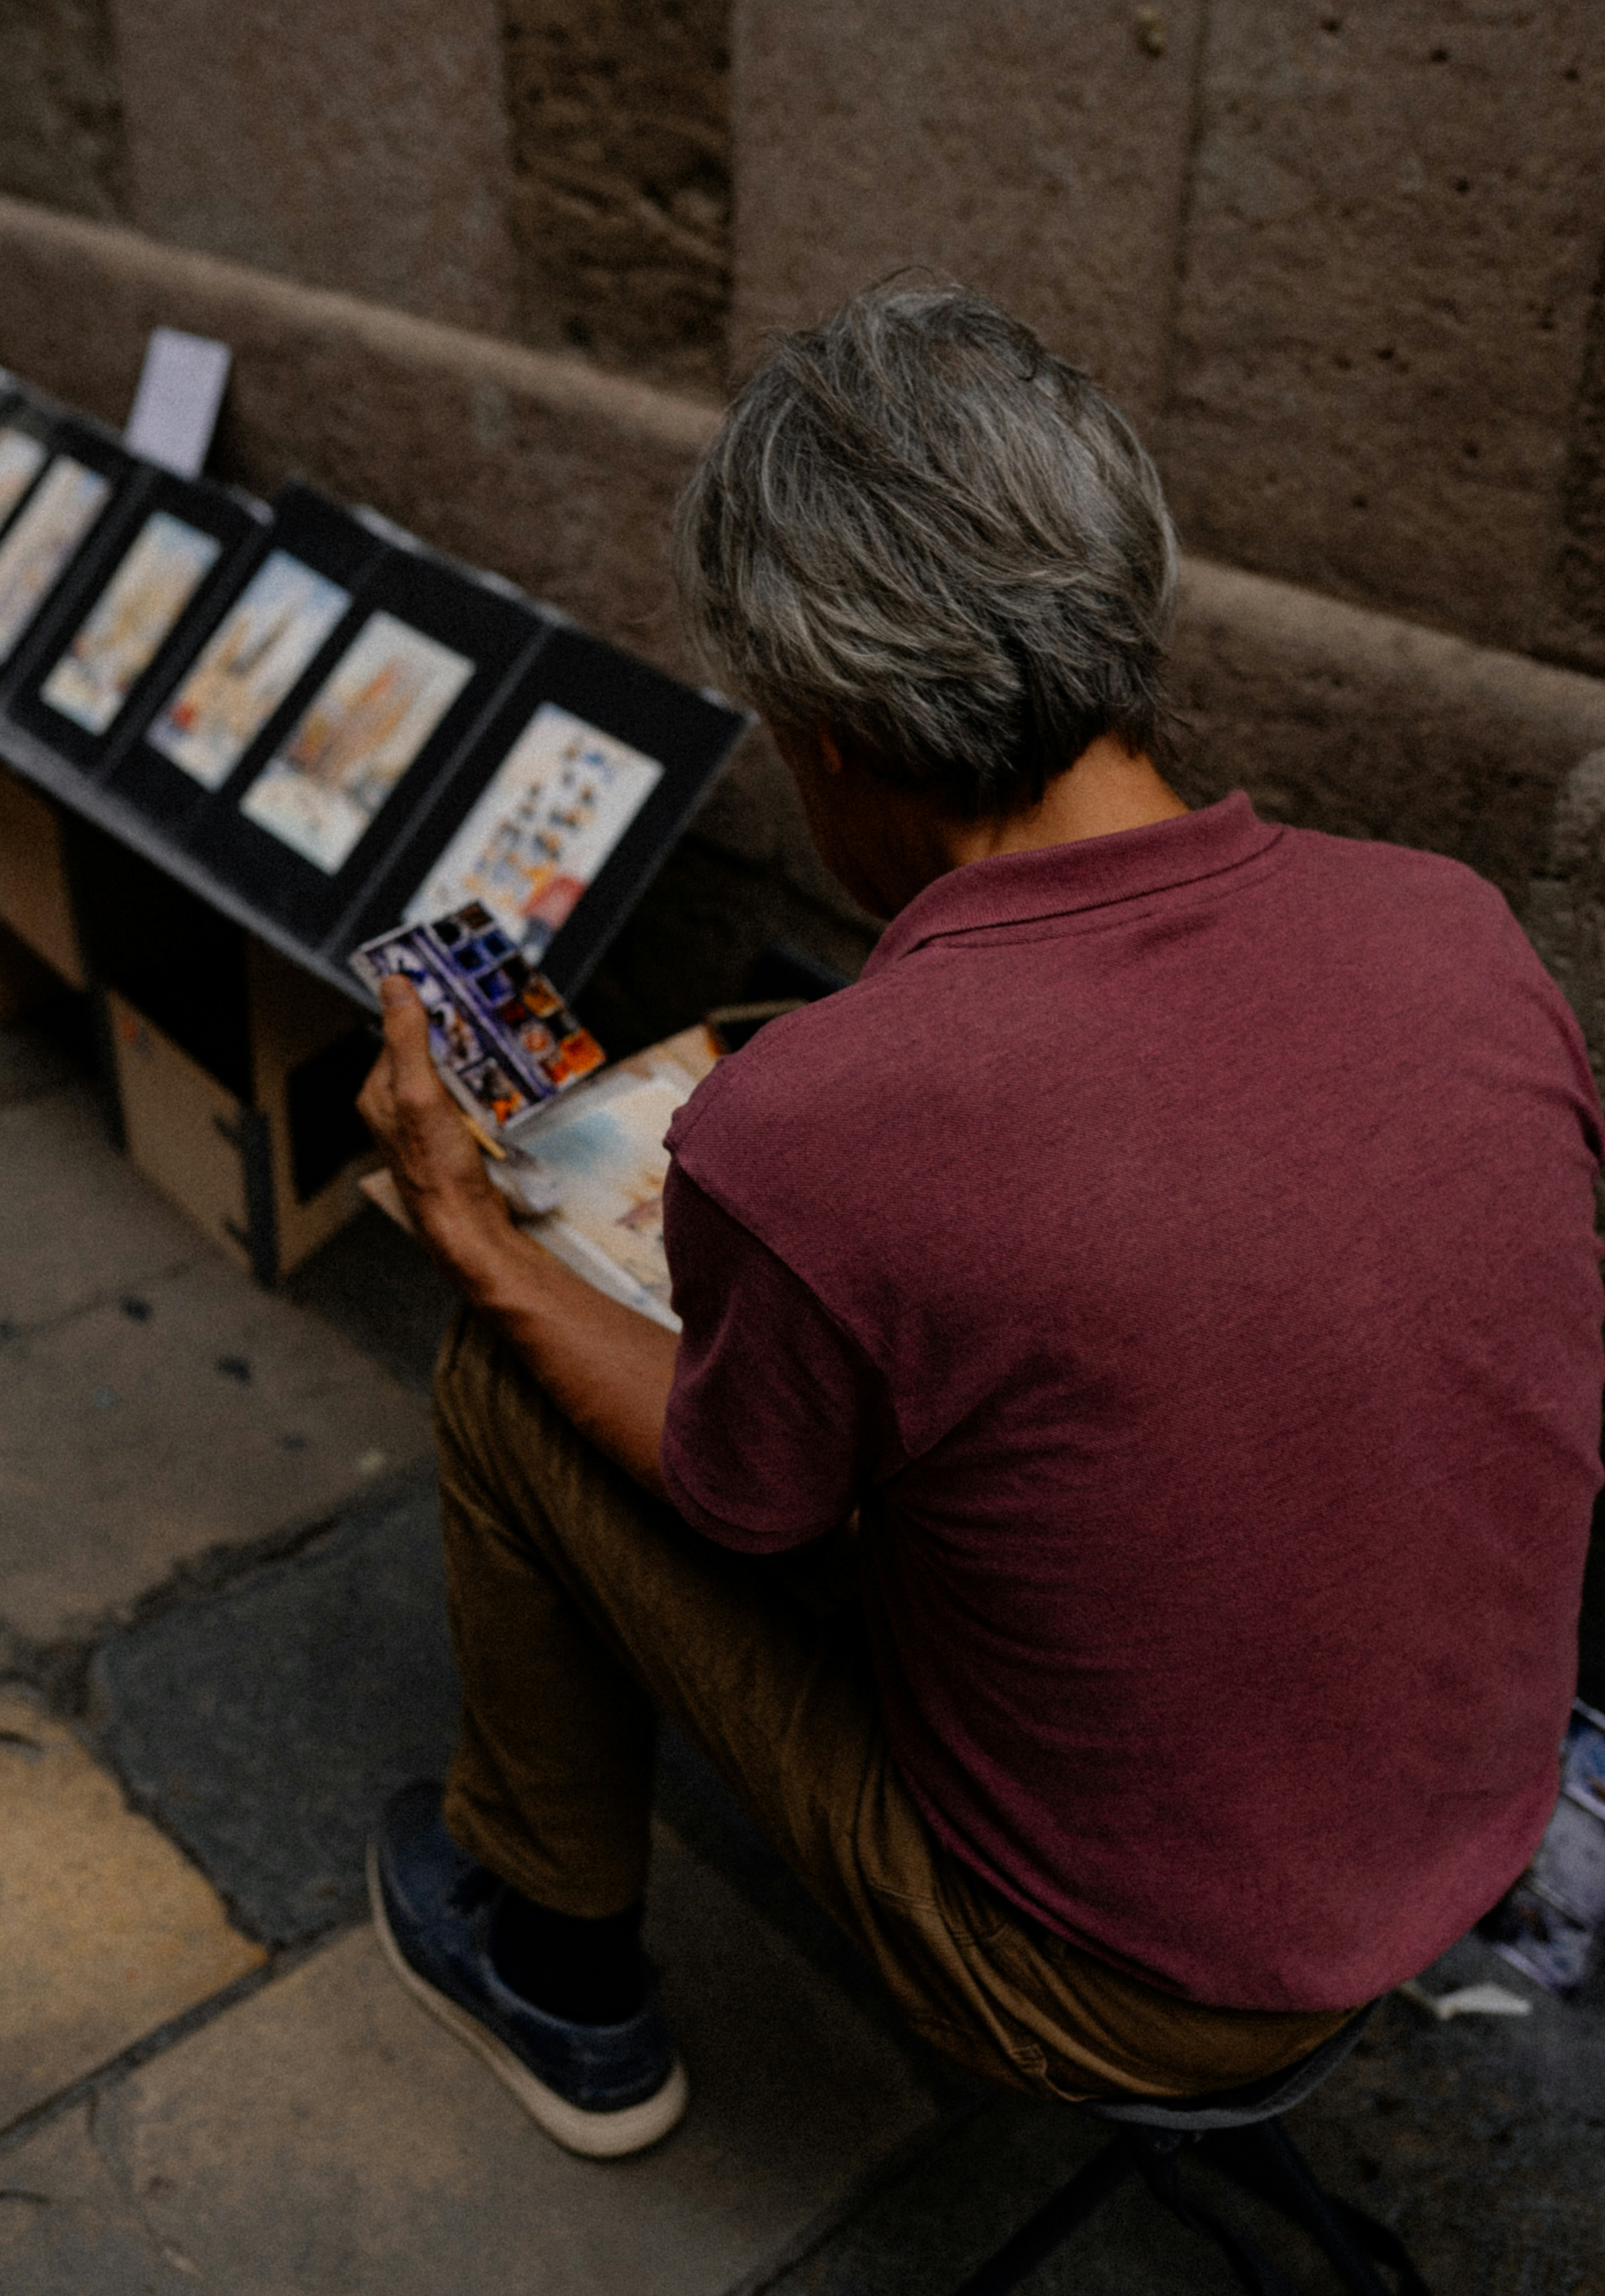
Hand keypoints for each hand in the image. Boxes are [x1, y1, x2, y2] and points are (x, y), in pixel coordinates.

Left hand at [357, 975, 512, 1279]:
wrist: (466, 1224)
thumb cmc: (438, 1166)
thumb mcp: (421, 1092)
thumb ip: (408, 1039)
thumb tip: (394, 986)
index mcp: (378, 1093)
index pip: (398, 1036)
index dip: (425, 1015)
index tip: (453, 994)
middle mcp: (394, 1109)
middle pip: (426, 1056)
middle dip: (454, 1043)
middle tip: (484, 1027)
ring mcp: (422, 1127)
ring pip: (448, 1080)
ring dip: (472, 1069)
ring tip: (495, 1060)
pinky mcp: (448, 1141)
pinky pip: (464, 1104)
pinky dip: (480, 1095)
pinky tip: (496, 1097)